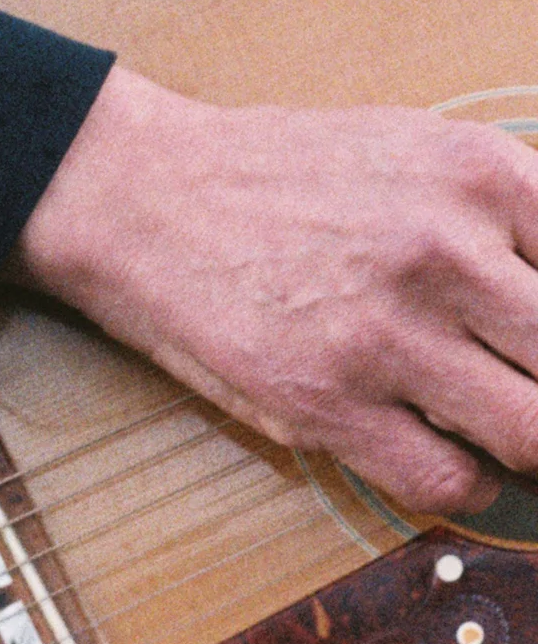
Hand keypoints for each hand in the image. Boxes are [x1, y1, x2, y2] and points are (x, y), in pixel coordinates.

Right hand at [11, 67, 537, 514]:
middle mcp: (447, 254)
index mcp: (484, 177)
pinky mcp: (326, 406)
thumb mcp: (415, 156)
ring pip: (528, 429)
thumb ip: (499, 218)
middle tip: (525, 399)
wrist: (145, 201)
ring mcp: (385, 337)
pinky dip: (465, 487)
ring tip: (503, 439)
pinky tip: (452, 465)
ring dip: (523, 445)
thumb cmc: (267, 183)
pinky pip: (442, 480)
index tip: (537, 350)